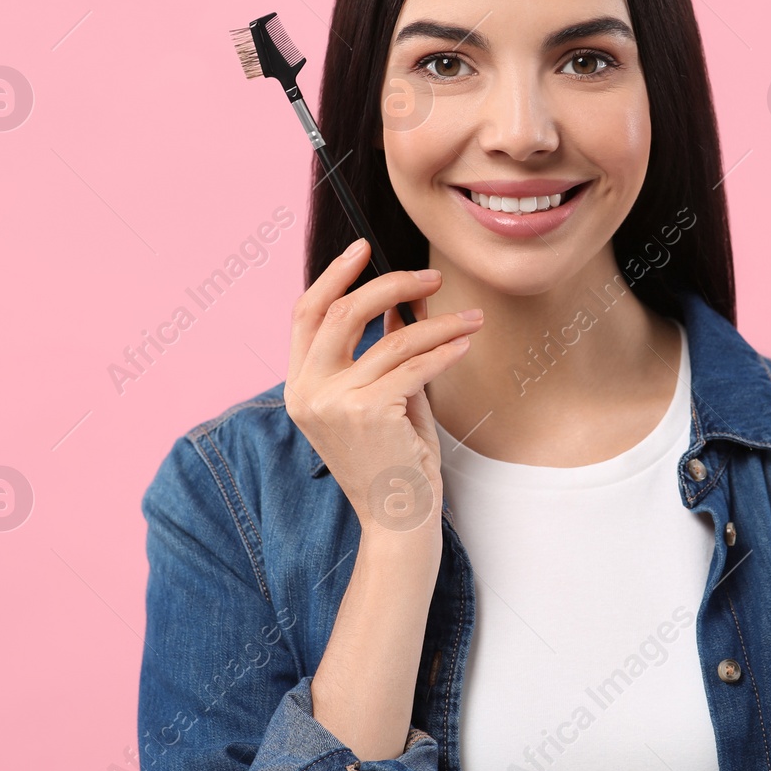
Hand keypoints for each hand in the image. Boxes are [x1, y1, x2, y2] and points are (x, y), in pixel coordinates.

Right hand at [284, 238, 482, 541]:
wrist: (397, 521)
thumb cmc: (393, 461)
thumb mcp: (381, 398)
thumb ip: (382, 352)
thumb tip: (403, 303)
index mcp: (299, 385)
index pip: (306, 313)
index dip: (334, 275)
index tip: (364, 250)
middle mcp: (307, 391)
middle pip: (343, 311)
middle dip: (391, 284)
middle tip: (432, 276)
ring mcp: (333, 401)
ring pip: (392, 339)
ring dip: (439, 323)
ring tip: (471, 318)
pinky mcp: (367, 412)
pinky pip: (414, 365)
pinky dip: (444, 349)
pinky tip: (465, 343)